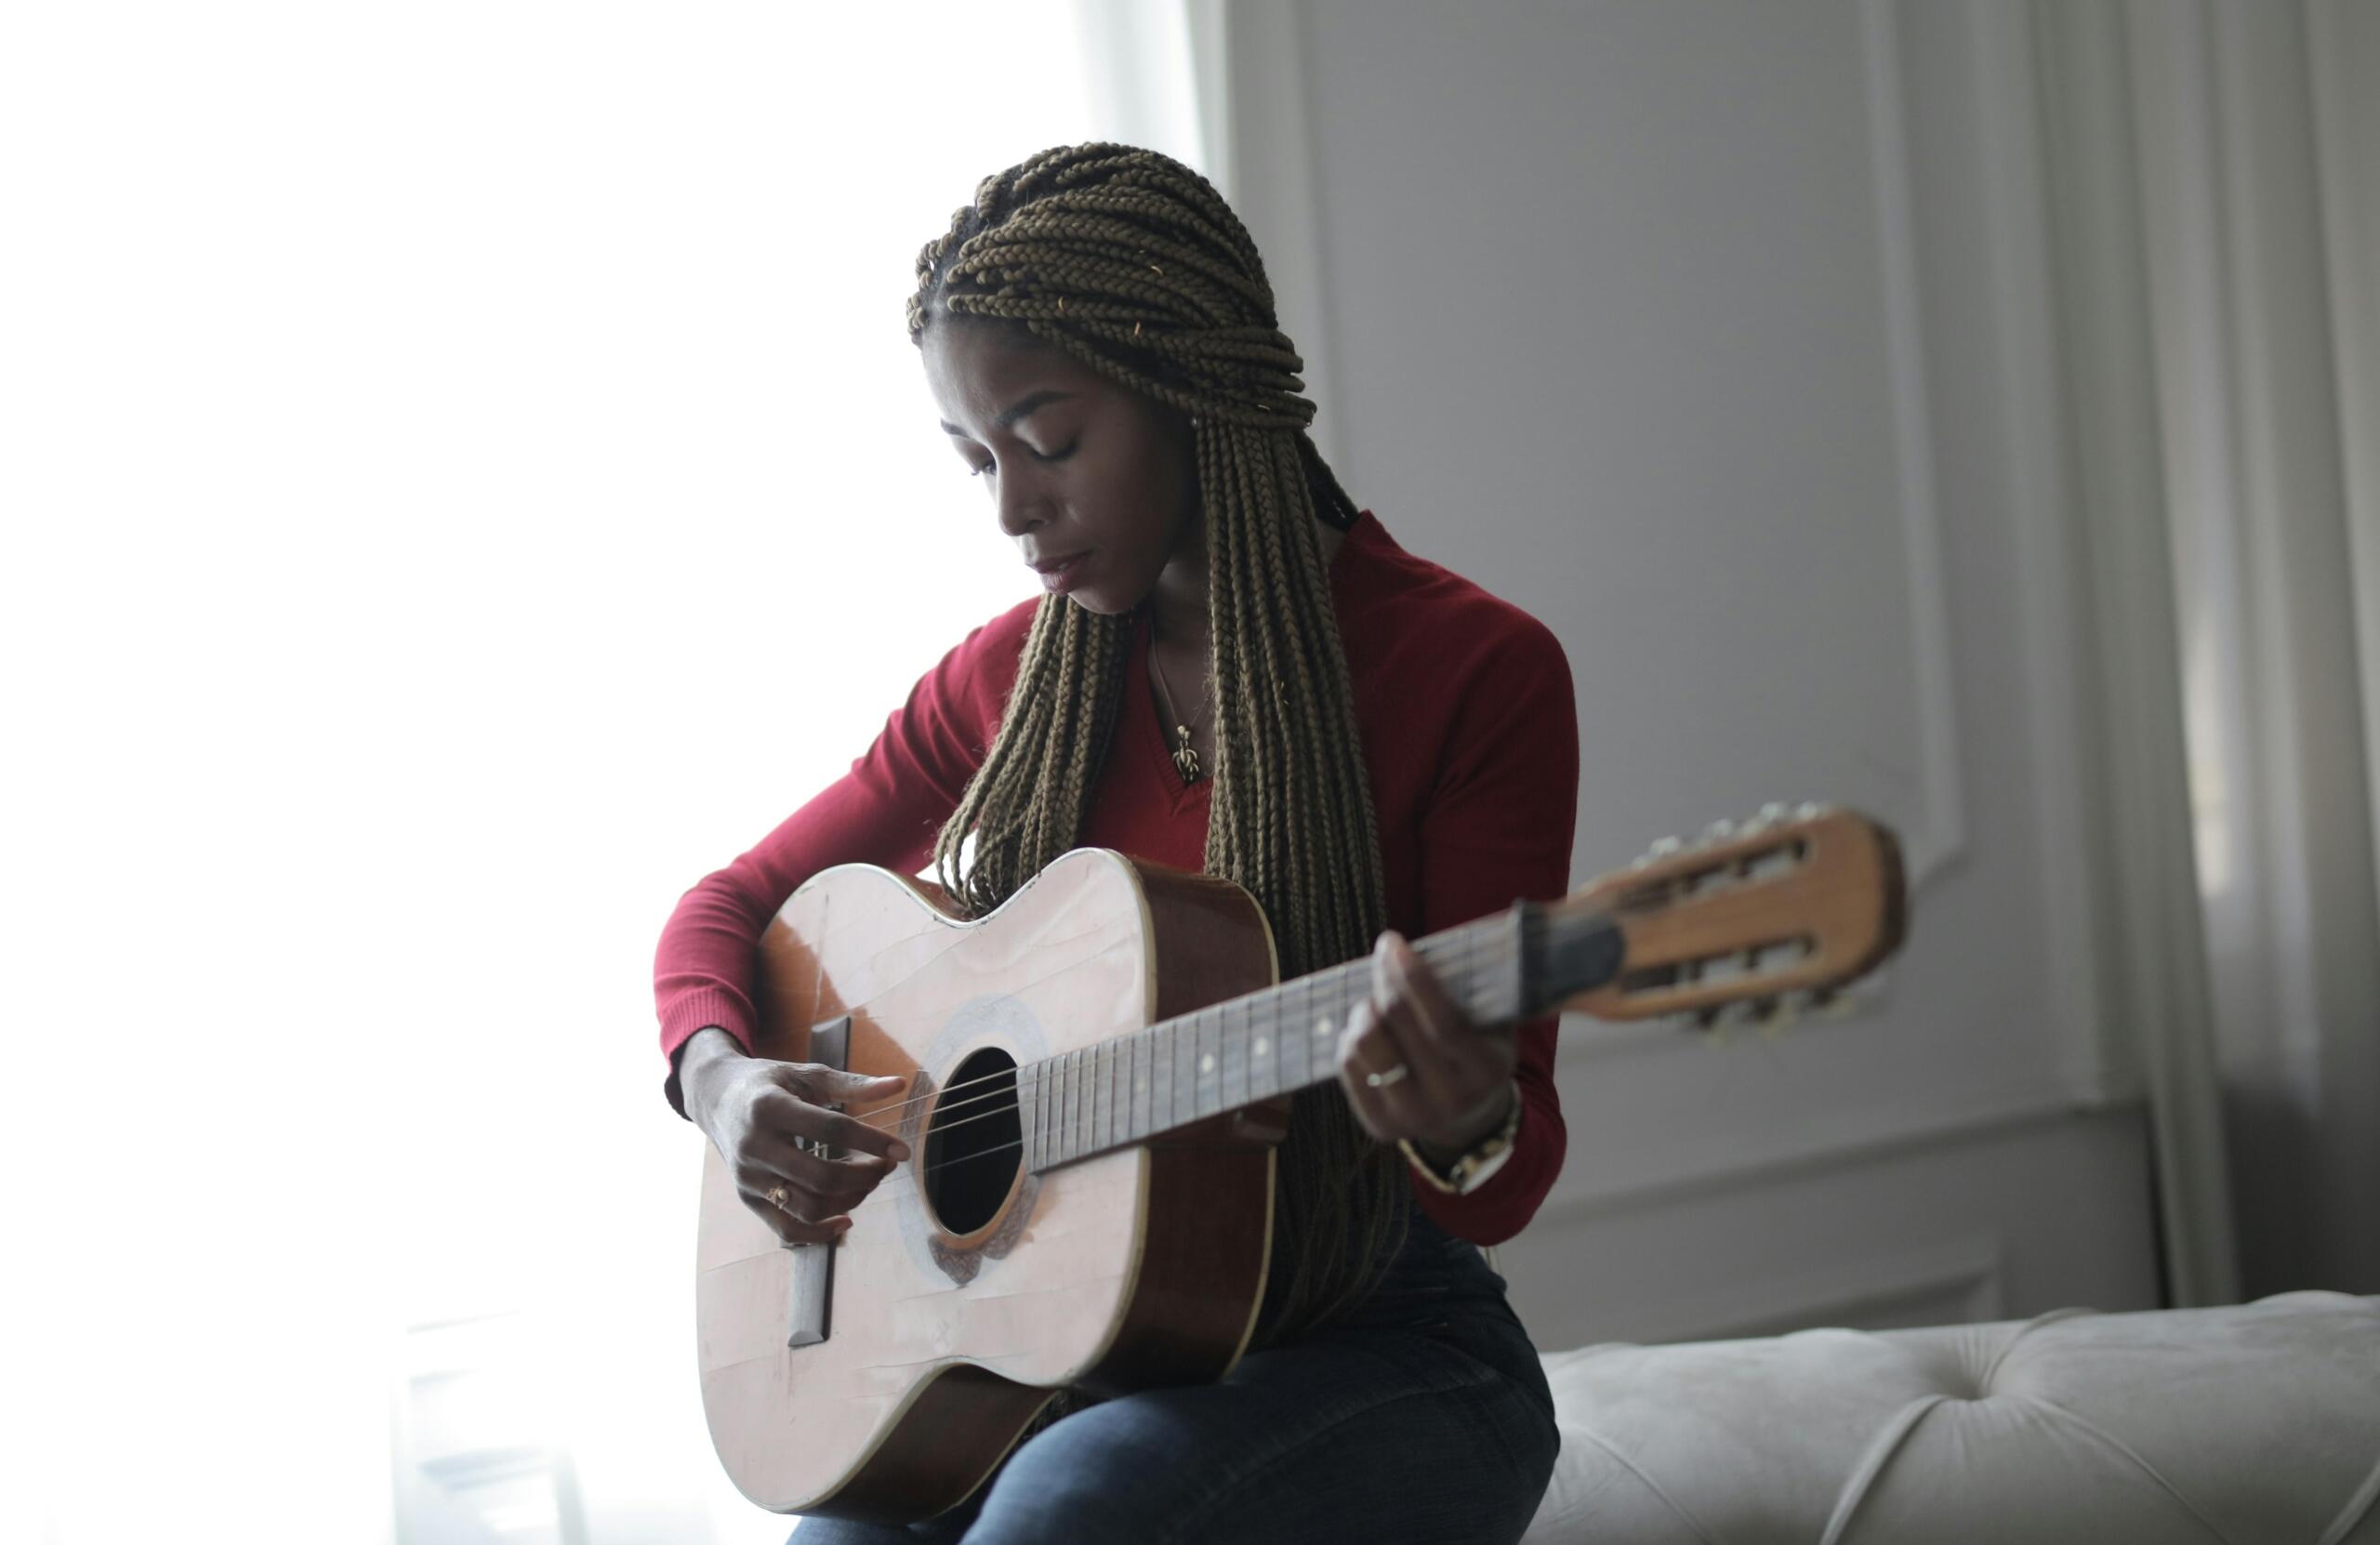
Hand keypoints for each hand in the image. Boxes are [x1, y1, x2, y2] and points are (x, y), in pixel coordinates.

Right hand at [678, 1028, 912, 1245]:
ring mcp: (748, 1177)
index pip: (831, 1129)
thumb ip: (852, 1084)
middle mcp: (755, 1146)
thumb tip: (900, 1085)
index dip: (872, 1141)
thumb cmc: (769, 1083)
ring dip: (849, 1201)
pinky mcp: (747, 1198)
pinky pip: (787, 1230)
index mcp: (770, 1107)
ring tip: (868, 1182)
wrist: (716, 1098)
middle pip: (821, 1177)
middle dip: (865, 1176)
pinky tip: (846, 1220)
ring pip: (807, 1208)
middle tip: (885, 1166)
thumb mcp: (806, 1074)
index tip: (901, 1150)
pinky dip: (820, 1233)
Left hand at [1336, 931, 1517, 1157]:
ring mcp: (1414, 1117)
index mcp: (1487, 1069)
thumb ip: (1468, 989)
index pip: (1443, 1021)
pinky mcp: (1381, 1127)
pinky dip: (1349, 1039)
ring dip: (1363, 1011)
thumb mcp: (1490, 1020)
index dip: (1413, 978)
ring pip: (1365, 1046)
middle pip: (1399, 1025)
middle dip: (1383, 981)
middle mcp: (1452, 1099)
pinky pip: (1348, 1068)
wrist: (1467, 1115)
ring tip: (1373, 1004)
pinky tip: (1367, 1032)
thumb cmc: (1476, 1046)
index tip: (1392, 943)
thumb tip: (1418, 946)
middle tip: (1383, 959)